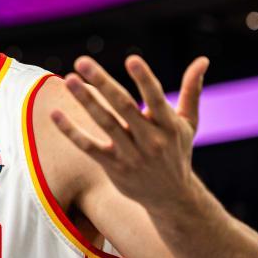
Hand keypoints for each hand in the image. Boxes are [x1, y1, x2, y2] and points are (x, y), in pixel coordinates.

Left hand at [50, 54, 207, 207]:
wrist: (171, 198)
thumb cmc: (178, 152)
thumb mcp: (188, 123)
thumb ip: (192, 90)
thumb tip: (203, 60)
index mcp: (169, 125)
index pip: (156, 98)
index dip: (145, 79)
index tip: (131, 59)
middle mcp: (150, 140)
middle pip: (123, 106)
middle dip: (103, 82)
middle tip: (83, 62)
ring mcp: (131, 155)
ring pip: (105, 124)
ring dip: (85, 101)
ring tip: (68, 80)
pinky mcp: (113, 167)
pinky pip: (89, 147)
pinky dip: (71, 131)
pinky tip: (54, 114)